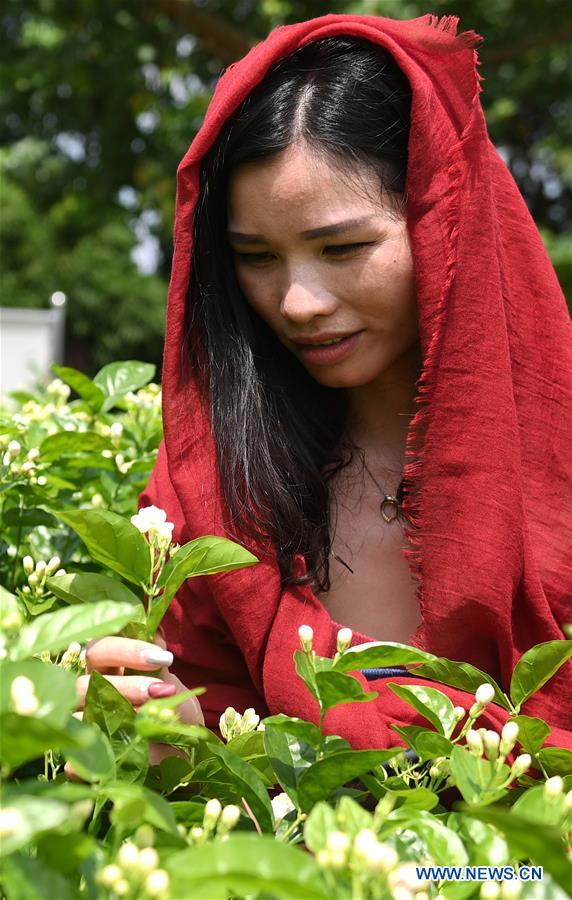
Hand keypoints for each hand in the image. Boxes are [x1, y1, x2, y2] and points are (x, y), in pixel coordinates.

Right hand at [65, 633, 202, 778]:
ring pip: (79, 716)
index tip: (163, 658)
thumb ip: (158, 661)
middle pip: (84, 682)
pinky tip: (104, 756)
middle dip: (124, 686)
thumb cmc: (172, 708)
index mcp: (106, 667)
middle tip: (159, 691)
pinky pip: (72, 759)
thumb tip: (154, 632)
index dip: (127, 649)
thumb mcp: (171, 682)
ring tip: (148, 720)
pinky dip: (83, 760)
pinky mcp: (84, 759)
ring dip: (114, 717)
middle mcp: (89, 693)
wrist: (182, 749)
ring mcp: (84, 725)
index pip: (101, 648)